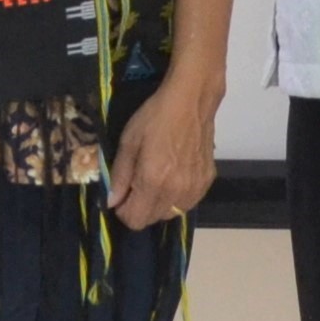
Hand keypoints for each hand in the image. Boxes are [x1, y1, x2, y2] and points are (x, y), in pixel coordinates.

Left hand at [111, 77, 219, 228]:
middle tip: (137, 184)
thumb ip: (119, 175)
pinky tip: (175, 175)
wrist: (191, 100)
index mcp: (153, 182)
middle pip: (152, 220)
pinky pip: (187, 202)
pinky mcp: (207, 181)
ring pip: (171, 214)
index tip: (122, 194)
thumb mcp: (128, 142)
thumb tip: (112, 202)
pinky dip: (177, 196)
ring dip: (159, 204)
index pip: (135, 220)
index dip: (123, 210)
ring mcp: (194, 188)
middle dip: (140, 208)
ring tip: (157, 179)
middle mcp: (176, 191)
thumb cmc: (155, 117)